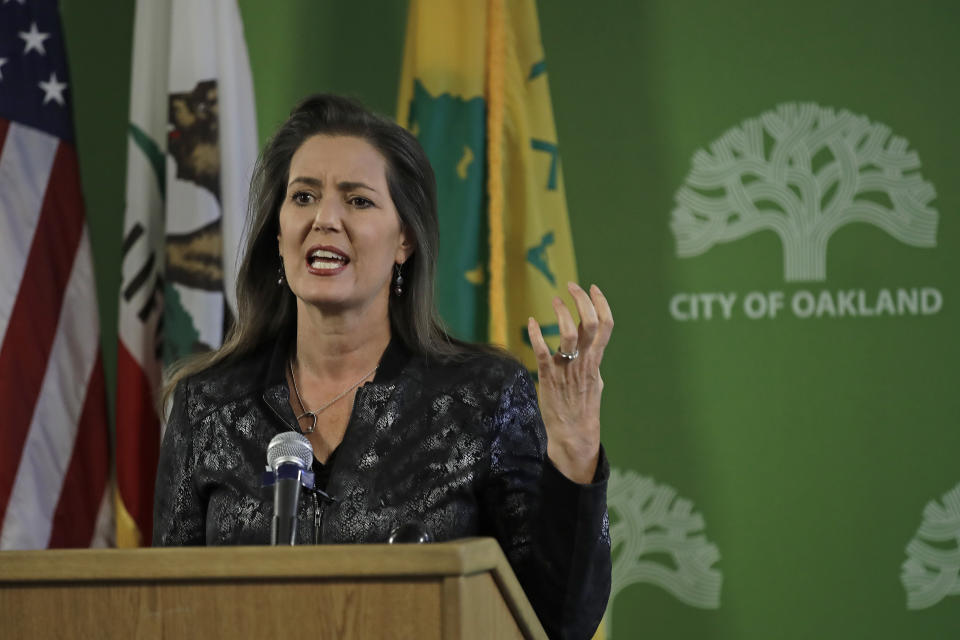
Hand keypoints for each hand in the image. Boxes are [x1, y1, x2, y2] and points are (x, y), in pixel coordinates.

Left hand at [527, 282, 613, 483]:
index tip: (592, 287)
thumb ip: (593, 360)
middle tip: (571, 285)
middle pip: (591, 324)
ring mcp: (567, 369)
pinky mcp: (549, 378)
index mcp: (595, 359)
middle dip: (582, 300)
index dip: (601, 303)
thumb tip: (590, 346)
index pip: (606, 325)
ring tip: (555, 300)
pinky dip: (536, 335)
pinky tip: (530, 323)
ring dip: (562, 314)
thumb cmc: (582, 406)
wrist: (573, 433)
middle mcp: (584, 361)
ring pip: (569, 335)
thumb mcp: (594, 379)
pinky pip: (543, 353)